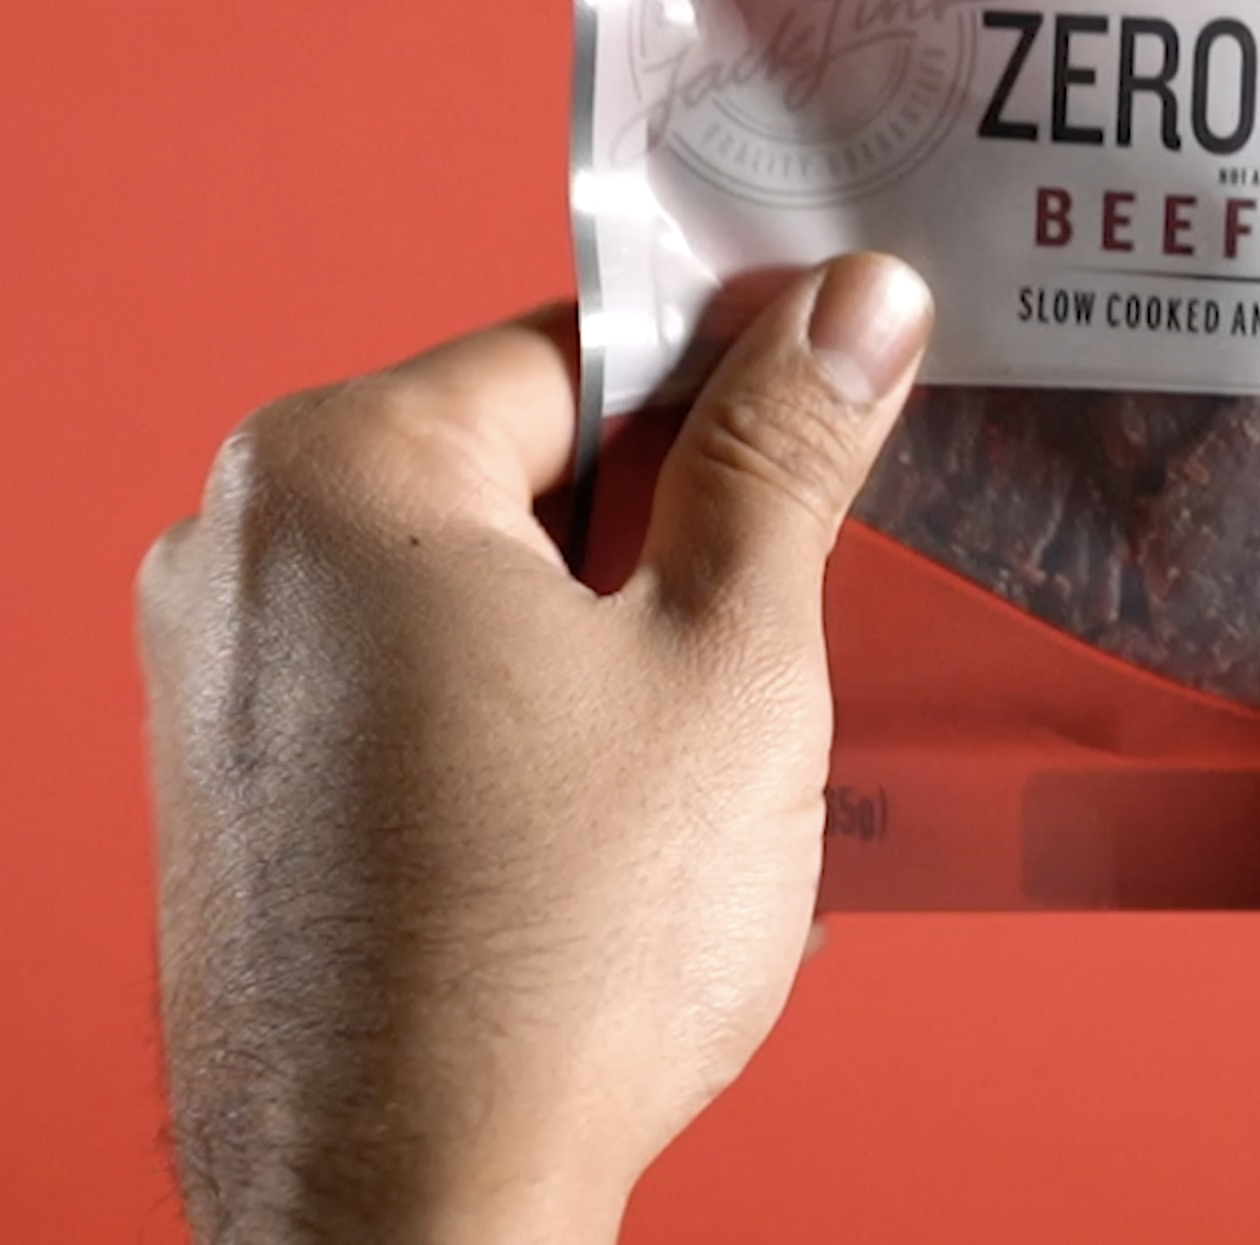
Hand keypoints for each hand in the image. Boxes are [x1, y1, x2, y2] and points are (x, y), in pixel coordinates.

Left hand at [138, 255, 931, 1243]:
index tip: (827, 421)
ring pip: (478, 581)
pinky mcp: (238, 797)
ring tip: (690, 751)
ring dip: (604, 628)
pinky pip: (411, 680)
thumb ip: (785, 451)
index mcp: (336, 472)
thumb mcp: (728, 654)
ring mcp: (215, 687)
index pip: (582, 351)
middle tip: (767, 626)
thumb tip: (854, 300)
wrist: (409, 1238)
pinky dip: (521, 709)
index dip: (731, 385)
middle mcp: (237, 556)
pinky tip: (602, 821)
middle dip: (665, 529)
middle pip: (522, 464)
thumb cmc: (558, 954)